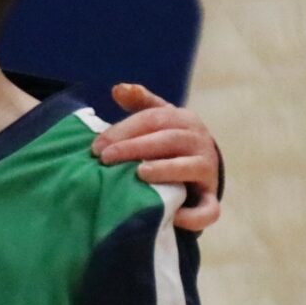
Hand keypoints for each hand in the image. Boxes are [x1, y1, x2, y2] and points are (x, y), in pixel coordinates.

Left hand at [92, 83, 221, 232]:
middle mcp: (199, 142)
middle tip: (105, 159)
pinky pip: (208, 210)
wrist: (200, 168)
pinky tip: (174, 216)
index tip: (96, 146)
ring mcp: (207, 171)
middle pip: (168, 139)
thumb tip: (118, 88)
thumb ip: (141, 103)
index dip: (123, 130)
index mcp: (184, 120)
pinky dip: (194, 216)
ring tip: (139, 173)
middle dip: (134, 147)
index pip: (154, 118)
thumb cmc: (168, 141)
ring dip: (165, 170)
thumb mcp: (158, 118)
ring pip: (190, 167)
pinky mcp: (210, 198)